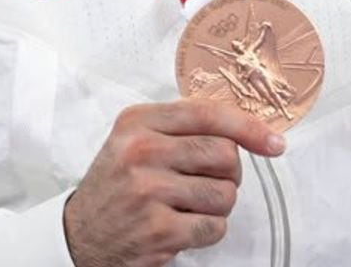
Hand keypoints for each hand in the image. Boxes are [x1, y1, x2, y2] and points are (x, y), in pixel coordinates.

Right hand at [63, 98, 285, 266]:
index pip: (208, 113)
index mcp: (138, 121)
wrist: (78, 236)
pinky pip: (213, 226)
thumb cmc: (116, 184)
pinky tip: (184, 226)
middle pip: (225, 154)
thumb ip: (179, 125)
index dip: (248, 126)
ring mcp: (148, 191)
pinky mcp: (158, 230)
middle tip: (213, 181)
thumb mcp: (134, 139)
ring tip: (192, 205)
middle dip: (230, 172)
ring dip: (219, 204)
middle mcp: (141, 151)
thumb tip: (241, 125)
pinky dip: (208, 229)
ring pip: (225, 193)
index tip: (273, 141)